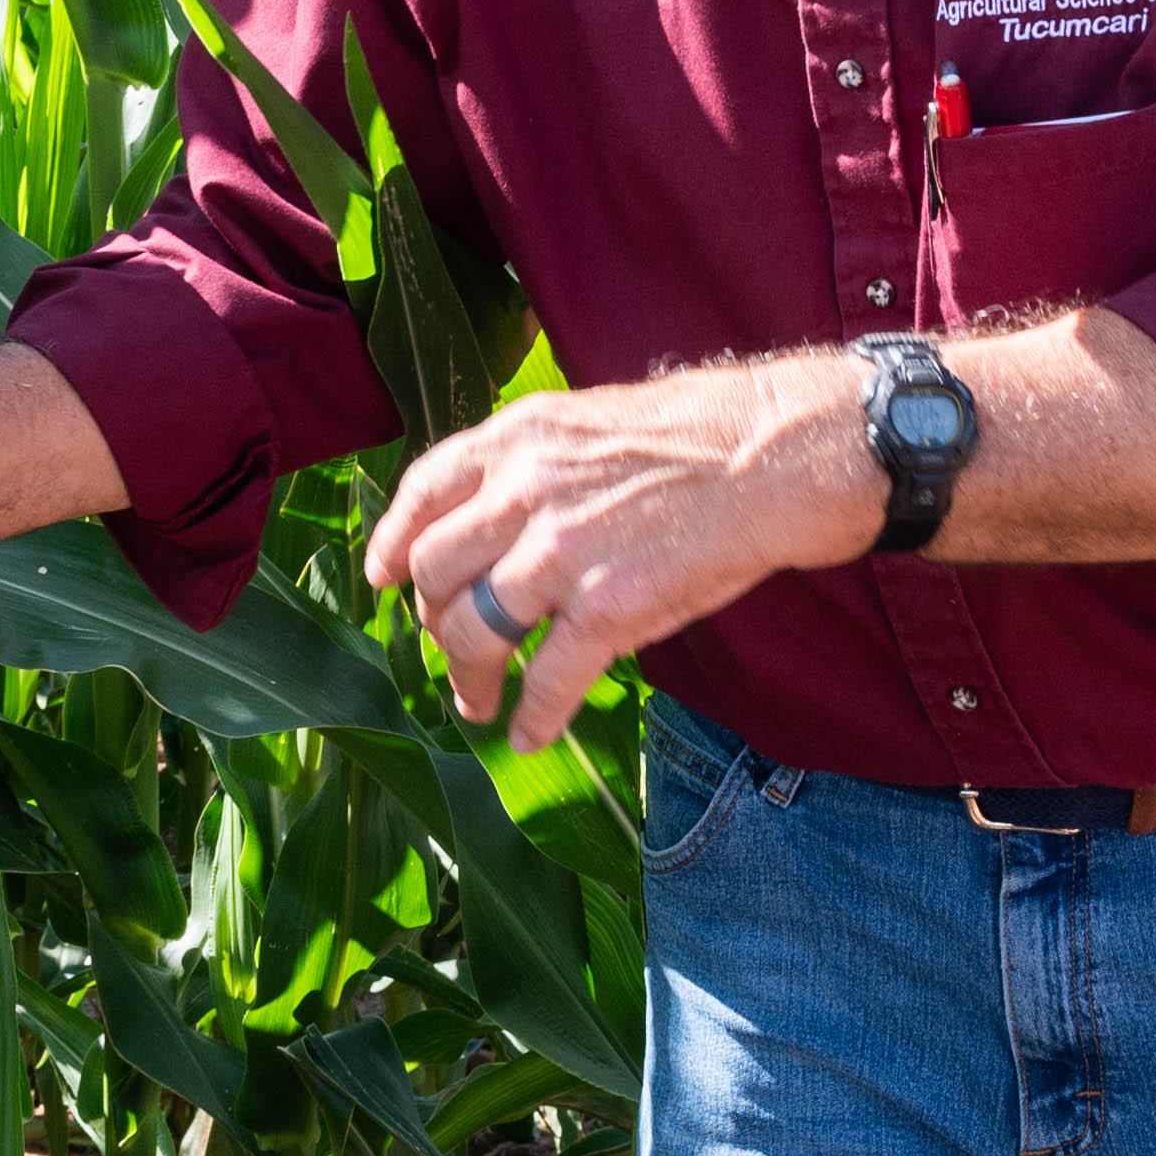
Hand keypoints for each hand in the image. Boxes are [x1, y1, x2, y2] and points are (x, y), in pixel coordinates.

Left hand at [359, 353, 883, 749]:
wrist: (773, 456)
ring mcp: (559, 553)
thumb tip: (498, 512)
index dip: (393, 540)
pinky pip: (547, 679)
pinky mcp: (606, 608)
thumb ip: (533, 463)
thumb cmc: (698, 436)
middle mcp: (521, 493)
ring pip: (472, 629)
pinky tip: (528, 735)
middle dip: (432, 618)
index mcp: (515, 439)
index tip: (382, 576)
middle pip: (434, 569)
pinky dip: (532, 716)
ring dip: (467, 676)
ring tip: (476, 702)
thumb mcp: (589, 420)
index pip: (424, 491)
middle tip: (446, 647)